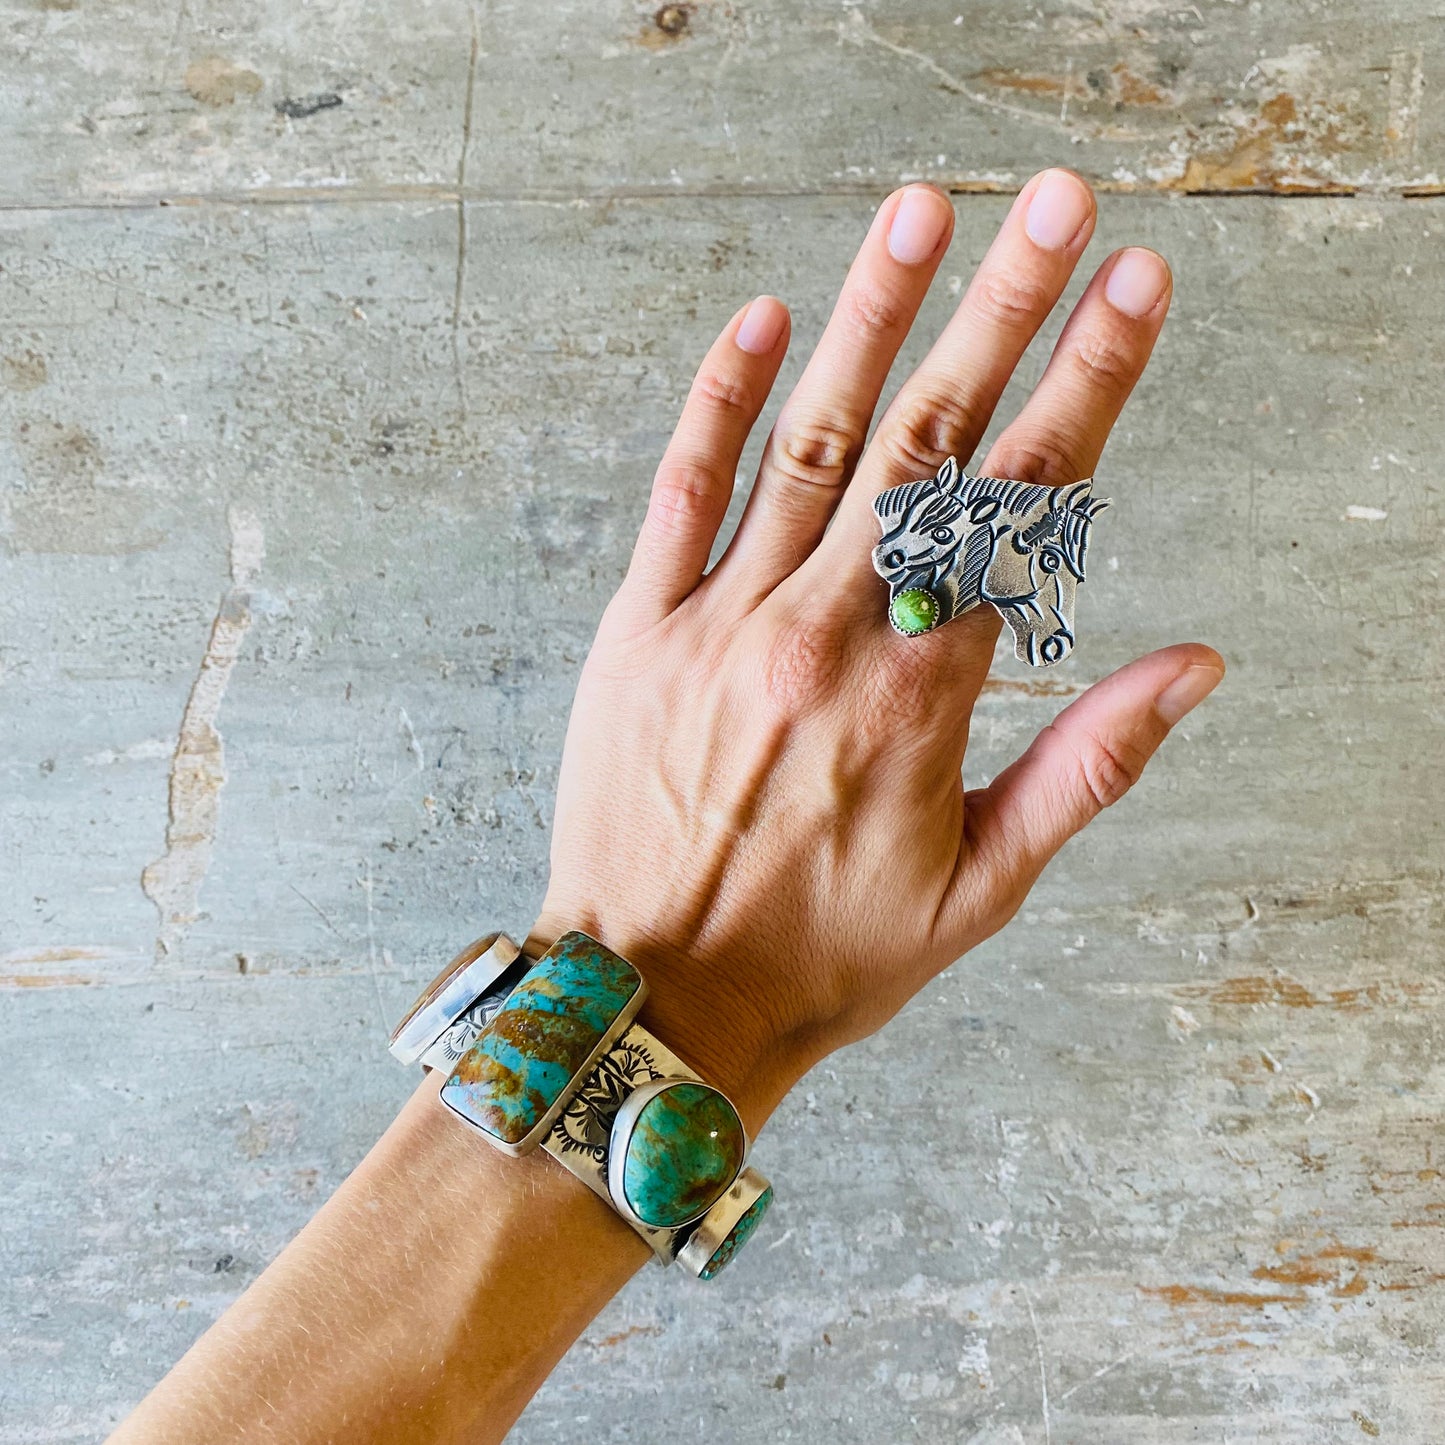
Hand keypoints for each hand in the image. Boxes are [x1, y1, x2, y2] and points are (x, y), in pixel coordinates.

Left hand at [528, 170, 1222, 1132]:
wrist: (657, 1004)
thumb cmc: (826, 958)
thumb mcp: (981, 889)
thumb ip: (1086, 769)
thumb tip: (1192, 668)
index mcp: (919, 696)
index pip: (1022, 508)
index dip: (1089, 384)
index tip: (1134, 288)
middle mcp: (824, 635)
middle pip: (927, 444)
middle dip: (1002, 308)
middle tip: (1056, 202)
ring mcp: (721, 622)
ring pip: (810, 443)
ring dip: (872, 318)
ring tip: (921, 213)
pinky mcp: (636, 633)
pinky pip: (680, 495)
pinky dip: (719, 402)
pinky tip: (762, 320)